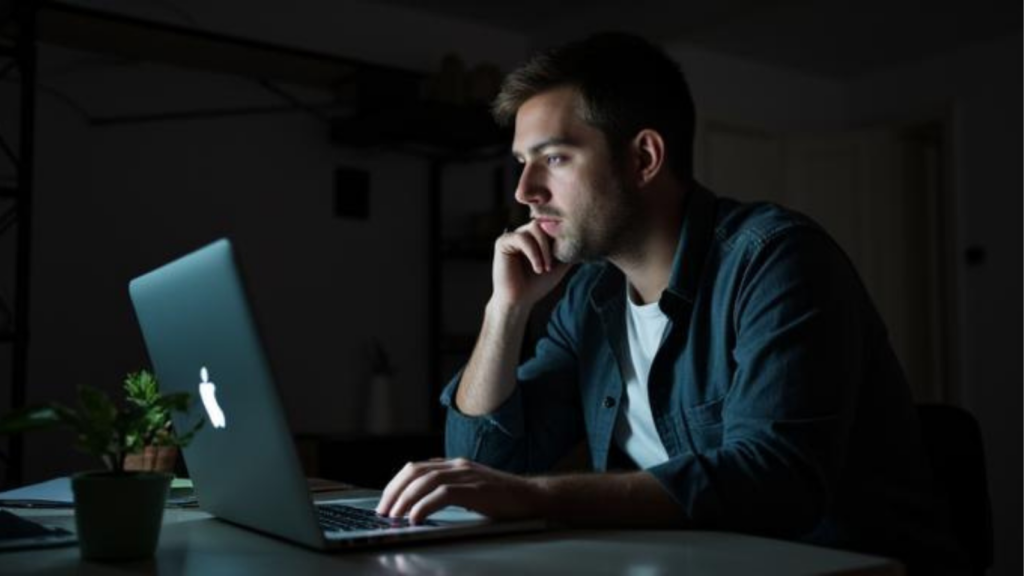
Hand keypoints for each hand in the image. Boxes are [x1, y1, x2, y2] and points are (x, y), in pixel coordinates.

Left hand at [375, 458, 544, 524]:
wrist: (533, 497)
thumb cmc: (504, 498)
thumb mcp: (471, 488)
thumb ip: (450, 489)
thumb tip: (422, 504)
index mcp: (455, 464)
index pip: (416, 468)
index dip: (396, 484)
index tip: (386, 502)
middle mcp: (458, 465)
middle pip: (415, 471)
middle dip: (394, 491)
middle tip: (384, 512)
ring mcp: (467, 475)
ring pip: (425, 481)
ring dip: (405, 500)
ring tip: (395, 517)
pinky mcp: (475, 489)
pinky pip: (442, 494)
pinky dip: (424, 506)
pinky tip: (416, 518)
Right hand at [492, 221, 571, 309]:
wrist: (519, 301)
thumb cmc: (538, 284)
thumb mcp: (560, 264)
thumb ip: (569, 249)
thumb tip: (587, 237)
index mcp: (537, 236)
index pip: (553, 224)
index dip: (561, 236)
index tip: (565, 256)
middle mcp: (524, 232)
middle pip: (545, 222)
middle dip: (553, 242)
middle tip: (554, 265)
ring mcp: (513, 235)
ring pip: (535, 227)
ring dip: (544, 248)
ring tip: (546, 268)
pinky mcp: (503, 242)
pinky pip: (522, 238)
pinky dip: (533, 253)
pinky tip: (537, 269)